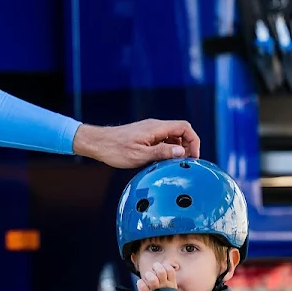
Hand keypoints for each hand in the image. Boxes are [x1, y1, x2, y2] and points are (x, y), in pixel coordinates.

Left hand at [72, 119, 199, 167]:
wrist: (97, 143)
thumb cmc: (116, 150)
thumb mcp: (141, 155)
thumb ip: (162, 152)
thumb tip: (182, 152)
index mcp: (156, 128)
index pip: (185, 127)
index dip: (194, 141)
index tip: (193, 157)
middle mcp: (155, 126)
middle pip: (181, 132)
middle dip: (188, 146)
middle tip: (185, 163)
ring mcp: (150, 131)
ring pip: (172, 137)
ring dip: (177, 149)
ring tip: (174, 164)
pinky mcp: (145, 136)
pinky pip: (162, 140)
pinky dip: (167, 150)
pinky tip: (162, 162)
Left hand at [136, 261, 177, 290]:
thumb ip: (168, 279)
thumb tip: (165, 266)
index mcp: (171, 284)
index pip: (170, 270)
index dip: (165, 266)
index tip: (162, 269)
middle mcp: (164, 286)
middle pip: (161, 271)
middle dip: (156, 267)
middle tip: (154, 271)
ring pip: (151, 278)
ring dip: (148, 275)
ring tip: (148, 279)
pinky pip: (141, 284)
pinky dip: (140, 283)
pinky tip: (142, 285)